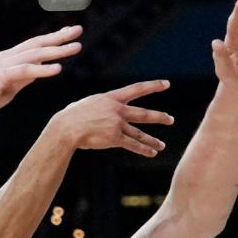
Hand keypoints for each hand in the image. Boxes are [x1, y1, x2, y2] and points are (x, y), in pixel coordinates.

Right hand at [0, 26, 83, 142]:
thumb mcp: (8, 86)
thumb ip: (23, 78)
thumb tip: (38, 72)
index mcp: (7, 59)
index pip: (33, 44)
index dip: (52, 38)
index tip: (69, 34)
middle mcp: (5, 58)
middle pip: (36, 44)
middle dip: (58, 37)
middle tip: (78, 31)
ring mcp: (2, 66)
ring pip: (34, 55)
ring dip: (56, 51)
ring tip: (74, 48)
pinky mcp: (0, 77)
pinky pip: (25, 71)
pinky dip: (42, 69)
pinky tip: (56, 69)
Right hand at [51, 80, 173, 157]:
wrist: (67, 128)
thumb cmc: (71, 116)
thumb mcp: (88, 104)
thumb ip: (100, 106)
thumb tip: (102, 112)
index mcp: (111, 98)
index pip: (136, 89)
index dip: (153, 86)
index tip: (167, 84)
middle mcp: (117, 110)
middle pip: (143, 113)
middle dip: (159, 117)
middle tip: (170, 120)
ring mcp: (117, 124)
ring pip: (139, 133)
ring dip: (152, 140)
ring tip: (161, 145)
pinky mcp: (114, 138)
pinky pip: (132, 145)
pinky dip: (143, 149)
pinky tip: (152, 153)